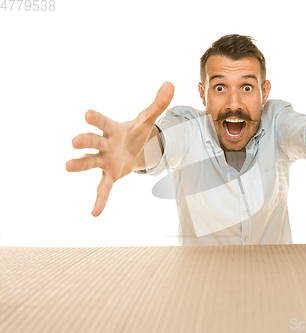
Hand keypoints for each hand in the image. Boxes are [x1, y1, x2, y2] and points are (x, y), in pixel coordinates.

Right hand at [66, 82, 174, 216]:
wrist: (133, 147)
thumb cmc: (136, 132)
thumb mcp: (148, 119)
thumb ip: (158, 104)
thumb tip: (171, 83)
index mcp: (112, 128)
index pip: (102, 121)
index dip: (96, 118)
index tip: (87, 114)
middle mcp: (104, 143)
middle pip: (92, 141)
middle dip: (85, 141)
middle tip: (74, 141)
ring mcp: (104, 160)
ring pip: (90, 162)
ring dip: (80, 164)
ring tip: (67, 166)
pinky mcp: (110, 175)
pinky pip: (103, 188)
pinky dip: (100, 199)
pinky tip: (95, 213)